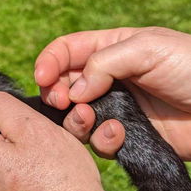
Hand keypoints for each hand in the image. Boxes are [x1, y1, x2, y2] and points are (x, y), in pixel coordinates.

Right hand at [34, 27, 190, 160]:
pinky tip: (120, 134)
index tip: (42, 78)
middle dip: (55, 94)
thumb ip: (103, 63)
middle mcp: (108, 79)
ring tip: (89, 118)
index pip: (67, 51)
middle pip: (63, 86)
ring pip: (75, 117)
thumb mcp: (147, 49)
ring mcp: (117, 109)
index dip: (49, 62)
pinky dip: (102, 139)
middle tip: (61, 102)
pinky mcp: (128, 137)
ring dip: (75, 119)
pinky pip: (99, 141)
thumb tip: (74, 92)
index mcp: (112, 49)